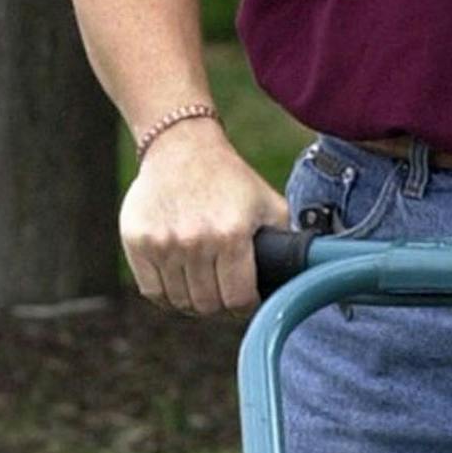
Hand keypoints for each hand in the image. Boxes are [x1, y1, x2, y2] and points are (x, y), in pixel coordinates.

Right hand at [119, 120, 288, 315]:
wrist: (181, 146)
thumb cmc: (232, 181)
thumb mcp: (271, 205)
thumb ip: (289, 243)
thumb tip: (315, 276)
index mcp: (231, 236)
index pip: (238, 300)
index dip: (245, 306)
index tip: (245, 298)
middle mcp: (195, 241)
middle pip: (208, 306)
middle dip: (220, 305)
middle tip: (223, 291)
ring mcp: (162, 242)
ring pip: (181, 302)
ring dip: (194, 301)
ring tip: (203, 284)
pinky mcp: (136, 240)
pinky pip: (152, 291)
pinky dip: (167, 294)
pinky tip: (180, 280)